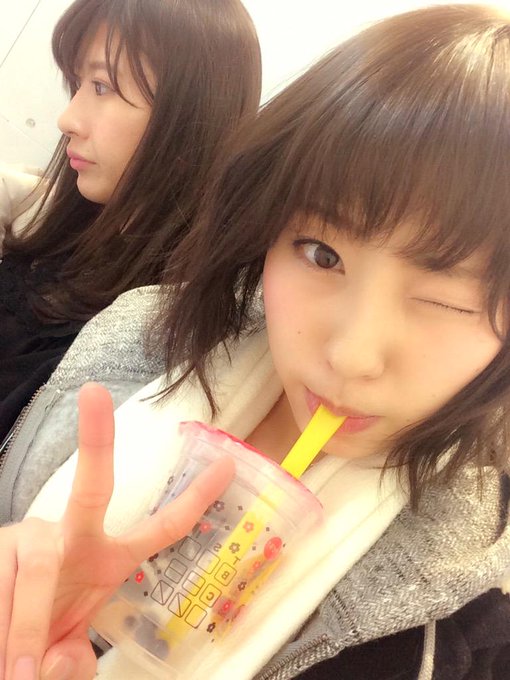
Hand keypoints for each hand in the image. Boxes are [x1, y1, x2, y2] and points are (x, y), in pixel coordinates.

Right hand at [0, 383, 233, 679]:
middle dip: (97, 440)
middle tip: (94, 392)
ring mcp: (30, 541)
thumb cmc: (38, 635)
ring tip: (17, 674)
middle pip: (91, 488)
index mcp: (105, 559)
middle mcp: (69, 538)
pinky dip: (7, 633)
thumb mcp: (67, 651)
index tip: (226, 463)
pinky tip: (8, 659)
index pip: (162, 527)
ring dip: (25, 631)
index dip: (196, 499)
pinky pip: (4, 592)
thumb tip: (56, 668)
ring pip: (35, 573)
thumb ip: (76, 664)